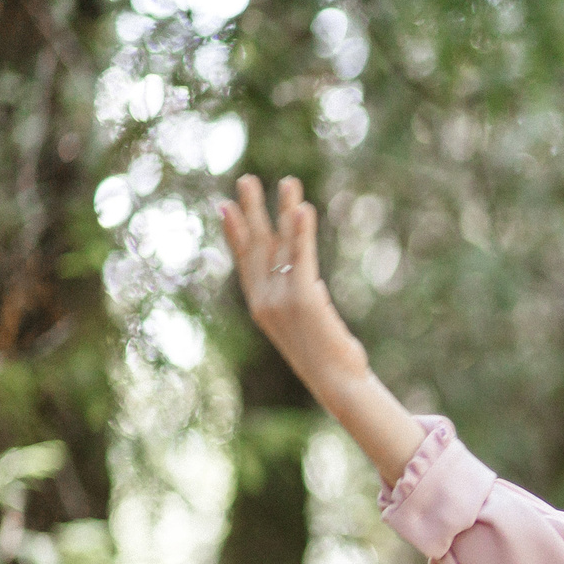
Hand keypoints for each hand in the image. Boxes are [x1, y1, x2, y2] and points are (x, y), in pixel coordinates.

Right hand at [218, 174, 369, 388]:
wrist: (337, 384)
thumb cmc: (328, 358)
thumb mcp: (308, 326)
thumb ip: (303, 300)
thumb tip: (312, 285)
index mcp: (261, 306)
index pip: (245, 261)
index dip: (235, 232)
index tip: (226, 205)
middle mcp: (265, 300)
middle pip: (257, 245)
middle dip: (252, 211)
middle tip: (246, 179)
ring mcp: (282, 299)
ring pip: (282, 245)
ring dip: (284, 210)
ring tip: (287, 183)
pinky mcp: (305, 299)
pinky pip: (303, 257)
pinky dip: (303, 232)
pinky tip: (303, 208)